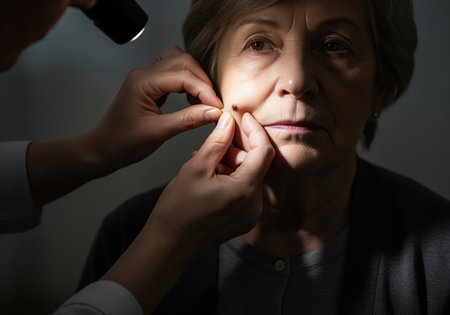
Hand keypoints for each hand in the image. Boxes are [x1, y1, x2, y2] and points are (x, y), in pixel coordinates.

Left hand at [26, 45, 221, 206]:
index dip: (204, 90)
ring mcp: (146, 77)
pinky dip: (187, 83)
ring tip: (202, 101)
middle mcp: (144, 73)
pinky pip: (173, 73)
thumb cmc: (123, 142)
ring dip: (195, 78)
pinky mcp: (150, 84)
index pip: (183, 76)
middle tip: (213, 103)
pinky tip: (191, 100)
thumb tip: (214, 112)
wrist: (104, 148)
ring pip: (179, 63)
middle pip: (183, 61)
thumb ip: (188, 120)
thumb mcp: (159, 133)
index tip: (218, 107)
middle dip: (202, 81)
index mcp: (143, 82)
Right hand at [100, 112, 273, 312]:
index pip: (263, 151)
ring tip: (207, 162)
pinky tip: (211, 175)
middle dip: (237, 149)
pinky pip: (245, 190)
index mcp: (244, 191)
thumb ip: (217, 142)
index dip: (254, 130)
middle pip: (256, 164)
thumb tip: (229, 121)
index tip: (242, 118)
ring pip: (250, 176)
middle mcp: (254, 205)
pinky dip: (232, 178)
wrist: (169, 244)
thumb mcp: (196, 168)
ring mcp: (250, 215)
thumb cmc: (177, 210)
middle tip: (214, 144)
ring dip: (232, 163)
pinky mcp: (244, 220)